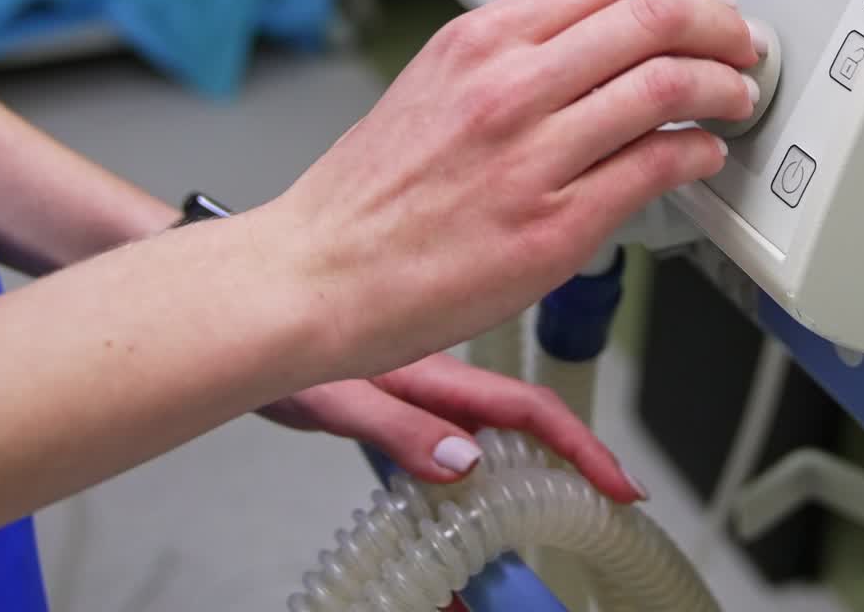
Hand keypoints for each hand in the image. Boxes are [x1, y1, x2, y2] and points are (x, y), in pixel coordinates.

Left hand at [261, 353, 643, 502]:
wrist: (244, 315)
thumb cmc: (280, 346)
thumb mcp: (336, 395)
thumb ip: (397, 426)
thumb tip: (465, 461)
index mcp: (435, 374)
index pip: (527, 409)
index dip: (579, 446)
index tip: (619, 484)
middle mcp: (436, 384)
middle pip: (522, 428)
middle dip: (565, 470)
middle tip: (596, 513)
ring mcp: (420, 397)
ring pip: (487, 444)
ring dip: (512, 492)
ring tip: (521, 547)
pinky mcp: (398, 411)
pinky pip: (445, 454)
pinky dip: (461, 496)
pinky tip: (453, 530)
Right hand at [269, 0, 757, 381]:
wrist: (321, 270)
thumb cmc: (374, 187)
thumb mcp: (438, 79)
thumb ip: (519, 51)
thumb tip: (602, 37)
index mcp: (483, 40)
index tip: (704, 2)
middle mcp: (510, 85)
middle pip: (654, 20)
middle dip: (721, 26)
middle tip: (742, 43)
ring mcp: (534, 155)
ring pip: (667, 88)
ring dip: (724, 87)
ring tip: (737, 97)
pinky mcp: (554, 226)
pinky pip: (655, 169)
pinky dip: (698, 153)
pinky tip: (703, 155)